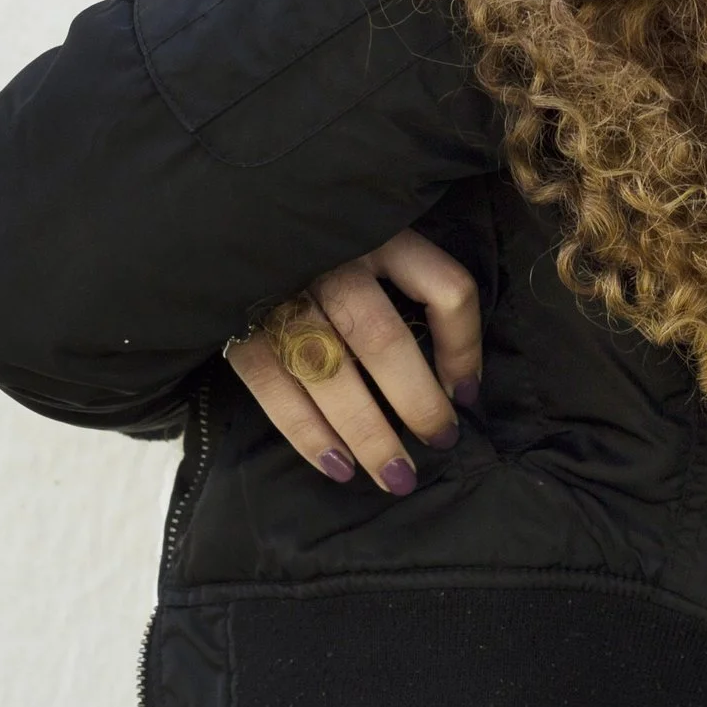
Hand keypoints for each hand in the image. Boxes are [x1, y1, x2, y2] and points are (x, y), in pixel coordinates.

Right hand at [224, 228, 481, 493]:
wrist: (237, 231)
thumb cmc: (330, 247)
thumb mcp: (382, 240)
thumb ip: (420, 286)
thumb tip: (462, 381)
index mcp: (384, 233)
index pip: (445, 289)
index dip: (464, 346)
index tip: (468, 394)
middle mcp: (334, 260)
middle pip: (383, 339)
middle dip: (417, 403)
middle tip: (441, 443)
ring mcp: (282, 294)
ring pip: (331, 373)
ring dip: (368, 434)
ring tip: (396, 476)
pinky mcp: (239, 328)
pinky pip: (277, 391)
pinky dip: (309, 436)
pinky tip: (339, 467)